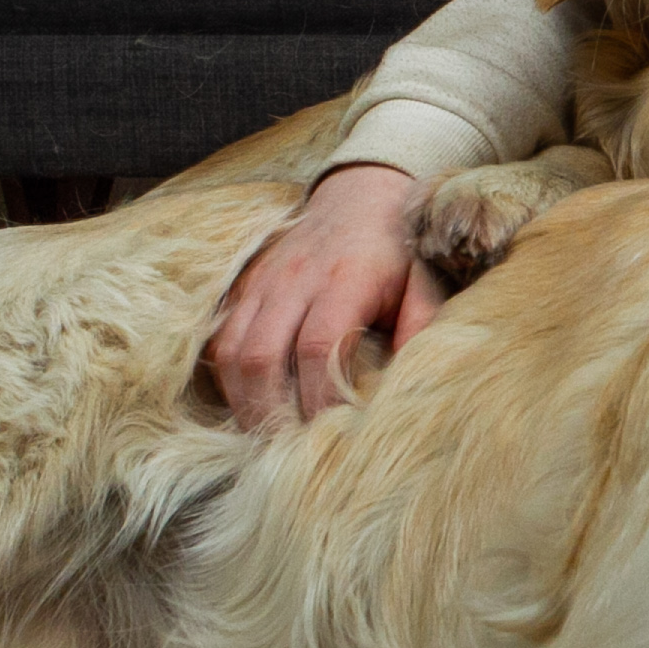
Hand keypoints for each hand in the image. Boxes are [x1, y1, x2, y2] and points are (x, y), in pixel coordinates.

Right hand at [207, 163, 450, 428]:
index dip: (317, 398)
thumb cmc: (401, 247)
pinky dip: (231, 379)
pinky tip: (251, 405)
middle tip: (286, 455)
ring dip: (243, 402)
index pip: (318, 348)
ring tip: (265, 440)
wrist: (362, 191)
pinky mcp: (246, 286)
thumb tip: (410, 388)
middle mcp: (295, 278)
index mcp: (346, 277)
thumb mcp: (426, 282)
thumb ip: (421, 330)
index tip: (328, 437)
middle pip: (263, 356)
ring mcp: (264, 281)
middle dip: (270, 413)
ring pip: (233, 351)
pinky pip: (222, 339)